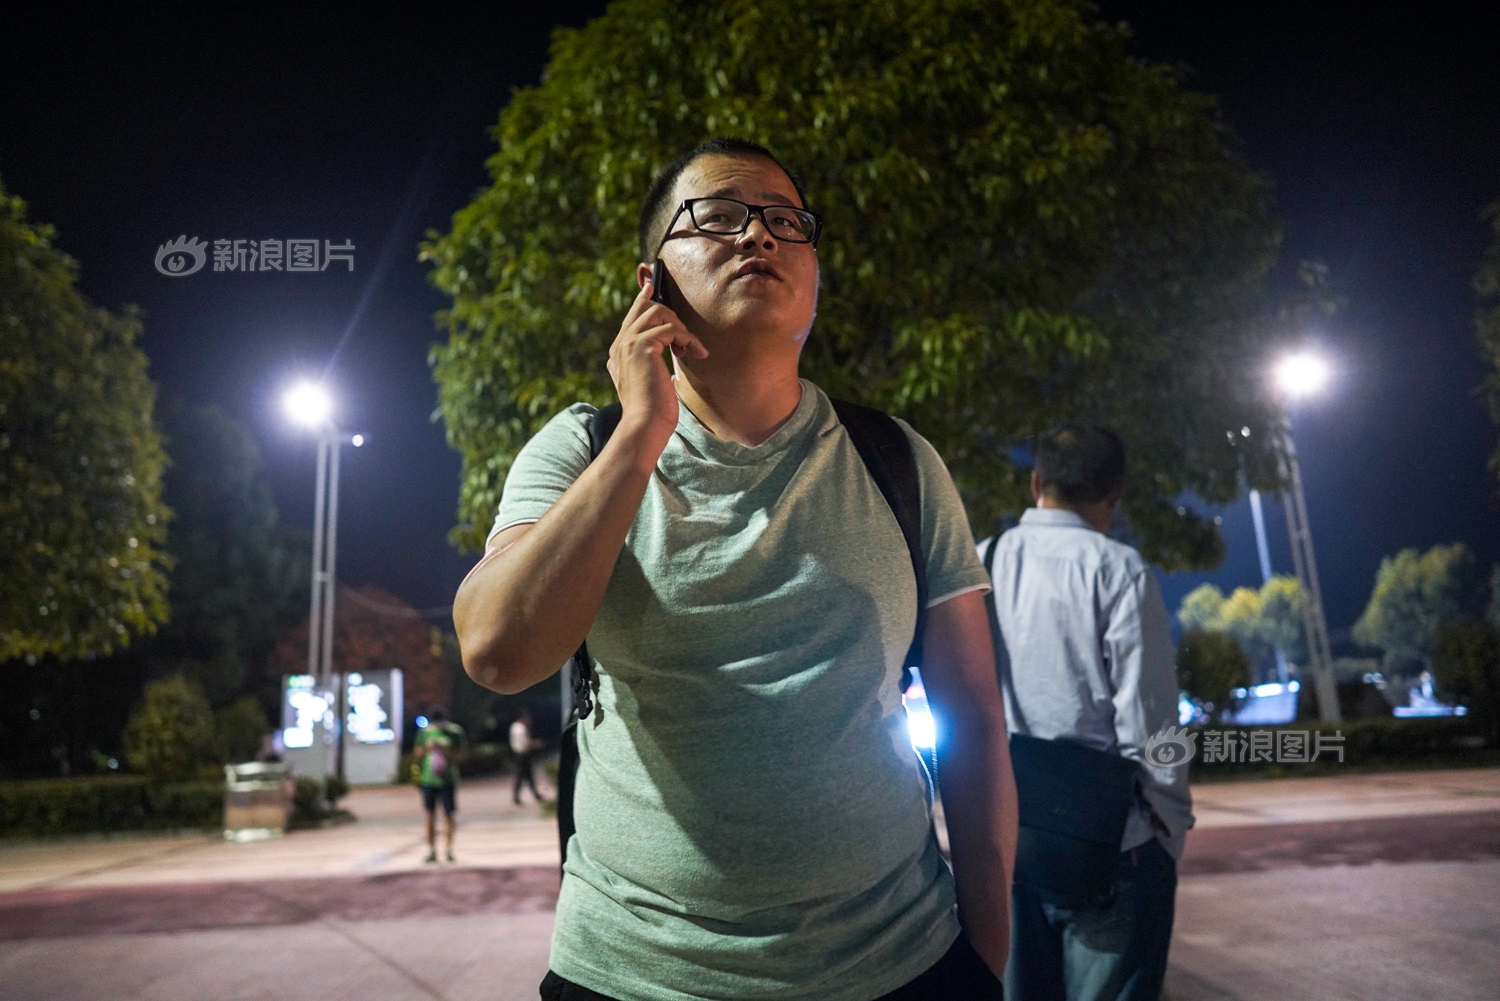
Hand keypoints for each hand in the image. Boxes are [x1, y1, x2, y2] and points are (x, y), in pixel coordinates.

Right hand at [607, 279, 707, 452]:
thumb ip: (647, 362)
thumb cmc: (652, 410)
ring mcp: (629, 343)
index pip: (632, 316)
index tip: (651, 285)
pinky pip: (670, 329)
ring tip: (690, 349)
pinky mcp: (642, 347)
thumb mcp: (649, 381)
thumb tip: (661, 349)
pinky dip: (688, 338)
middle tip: (686, 335)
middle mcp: (620, 344)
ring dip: (681, 328)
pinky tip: (697, 352)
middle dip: (669, 312)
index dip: (643, 299)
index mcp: (619, 352)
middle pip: (645, 308)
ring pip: (658, 313)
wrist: (645, 424)